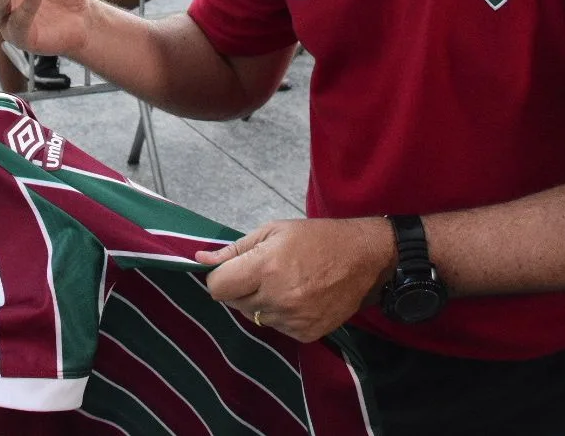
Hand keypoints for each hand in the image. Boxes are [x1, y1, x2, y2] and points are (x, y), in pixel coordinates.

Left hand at [194, 217, 394, 342]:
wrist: (364, 258)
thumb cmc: (316, 238)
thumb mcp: (273, 231)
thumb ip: (235, 249)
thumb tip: (201, 260)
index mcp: (265, 268)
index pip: (218, 288)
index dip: (219, 278)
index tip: (229, 271)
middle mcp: (277, 298)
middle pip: (234, 303)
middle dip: (240, 288)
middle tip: (261, 272)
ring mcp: (293, 319)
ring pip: (254, 317)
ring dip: (259, 302)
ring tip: (283, 283)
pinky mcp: (306, 334)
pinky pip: (276, 327)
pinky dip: (279, 314)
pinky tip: (297, 296)